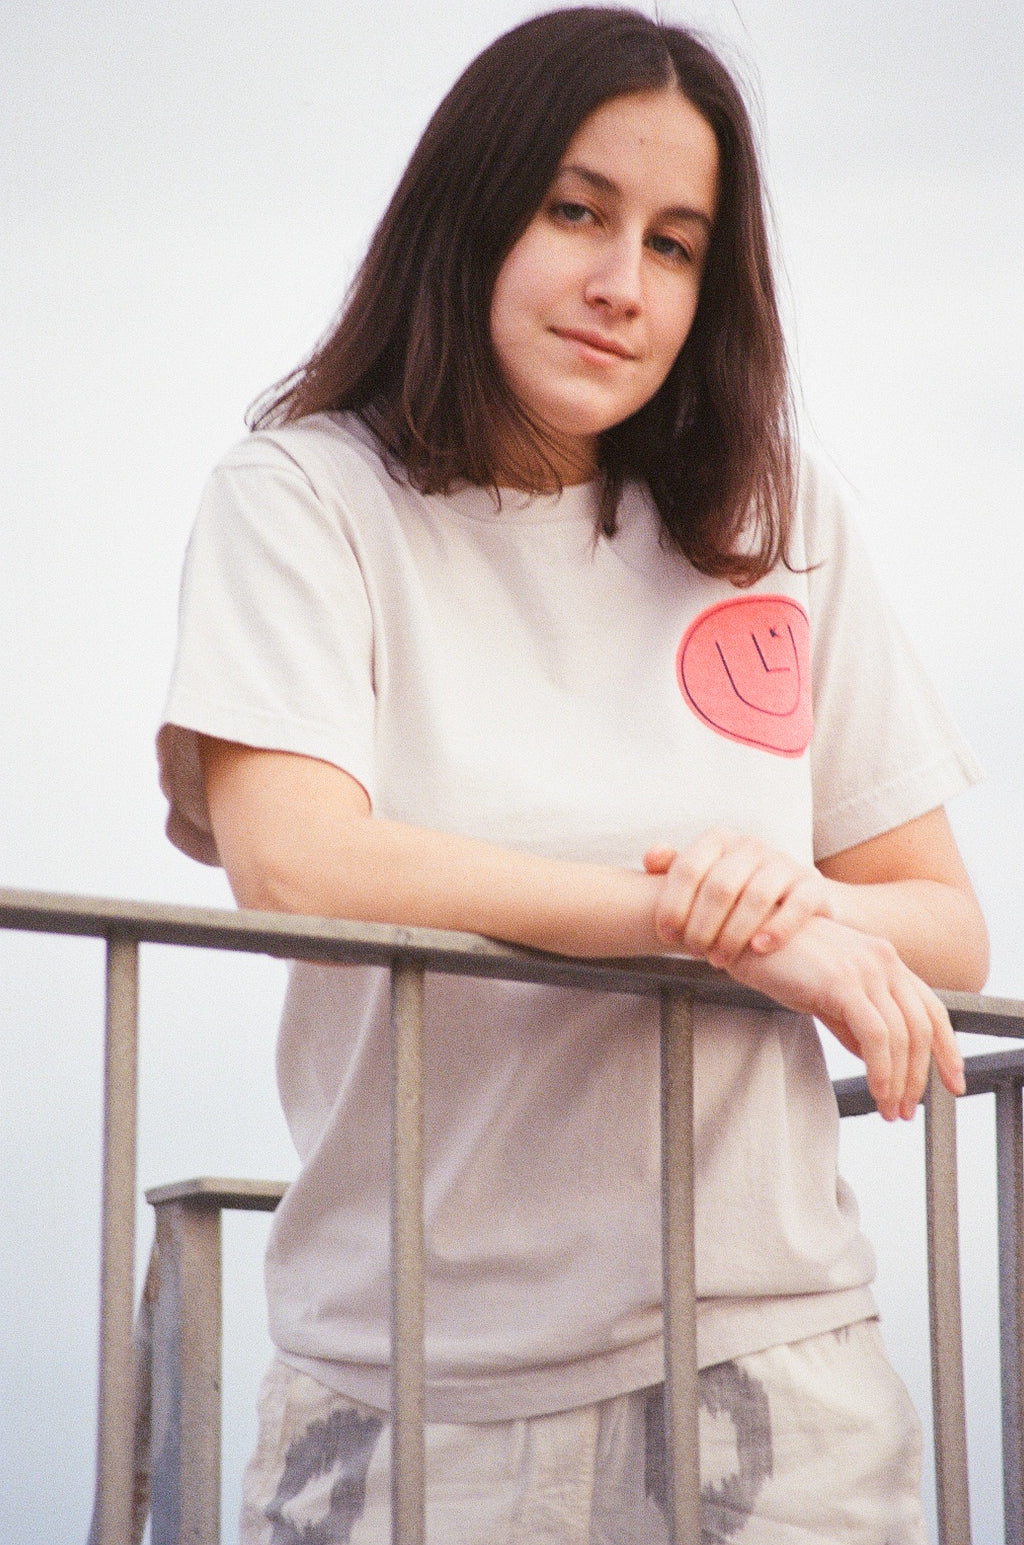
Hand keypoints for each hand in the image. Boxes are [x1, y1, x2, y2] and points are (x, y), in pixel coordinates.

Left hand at [644, 829, 832, 967]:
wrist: (796, 901)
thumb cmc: (736, 894)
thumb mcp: (705, 878)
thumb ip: (676, 869)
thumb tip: (651, 858)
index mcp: (720, 840)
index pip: (689, 868)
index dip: (673, 904)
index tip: (666, 936)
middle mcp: (752, 846)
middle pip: (720, 886)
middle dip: (702, 924)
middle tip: (692, 952)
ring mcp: (784, 863)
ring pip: (757, 897)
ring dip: (733, 933)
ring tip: (718, 960)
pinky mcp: (812, 885)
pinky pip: (796, 905)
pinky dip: (776, 928)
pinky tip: (758, 948)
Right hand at [726, 915, 965, 1120]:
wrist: (741, 934)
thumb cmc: (777, 960)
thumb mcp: (824, 993)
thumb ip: (853, 1022)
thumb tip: (875, 1059)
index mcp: (885, 959)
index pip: (931, 1009)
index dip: (948, 1050)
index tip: (954, 1083)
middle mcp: (884, 959)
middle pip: (921, 1028)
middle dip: (918, 1076)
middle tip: (904, 1110)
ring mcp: (866, 968)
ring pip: (901, 1036)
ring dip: (899, 1081)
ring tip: (888, 1109)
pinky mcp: (843, 981)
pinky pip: (876, 1036)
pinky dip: (882, 1070)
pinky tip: (876, 1091)